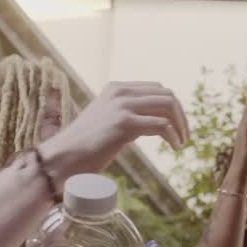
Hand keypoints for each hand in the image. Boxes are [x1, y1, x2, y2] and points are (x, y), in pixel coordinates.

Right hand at [39, 81, 189, 179]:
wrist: (63, 158)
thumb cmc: (84, 147)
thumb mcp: (109, 122)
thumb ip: (129, 116)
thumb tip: (156, 122)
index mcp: (116, 89)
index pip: (156, 88)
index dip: (173, 107)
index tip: (178, 126)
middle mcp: (120, 92)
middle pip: (166, 95)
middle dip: (180, 115)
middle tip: (184, 136)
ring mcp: (122, 106)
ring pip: (168, 105)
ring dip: (180, 125)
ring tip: (181, 142)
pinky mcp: (124, 123)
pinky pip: (161, 124)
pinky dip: (173, 135)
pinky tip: (175, 147)